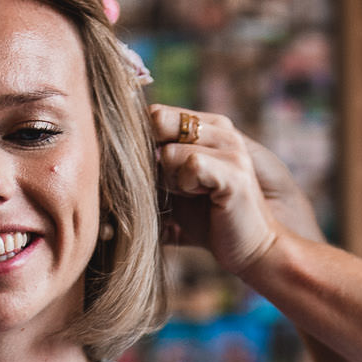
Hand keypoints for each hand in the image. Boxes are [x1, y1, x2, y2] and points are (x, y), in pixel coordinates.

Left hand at [152, 107, 319, 273]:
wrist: (250, 249)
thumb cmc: (208, 219)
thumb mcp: (174, 183)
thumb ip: (153, 162)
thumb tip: (111, 151)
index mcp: (207, 126)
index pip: (155, 112)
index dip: (142, 144)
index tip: (156, 173)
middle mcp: (221, 129)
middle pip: (157, 121)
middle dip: (153, 159)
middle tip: (174, 186)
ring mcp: (231, 148)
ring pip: (168, 151)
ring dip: (171, 181)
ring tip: (193, 195)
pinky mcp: (234, 171)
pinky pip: (189, 165)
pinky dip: (186, 187)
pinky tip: (202, 198)